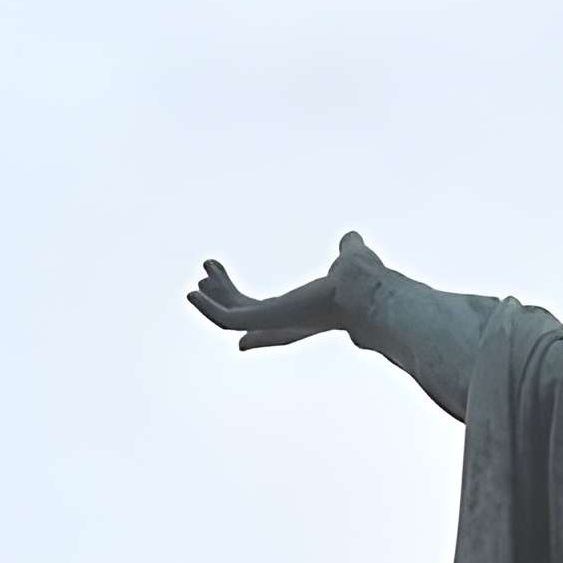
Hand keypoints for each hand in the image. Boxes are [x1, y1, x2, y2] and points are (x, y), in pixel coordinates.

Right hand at [184, 231, 384, 349]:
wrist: (368, 292)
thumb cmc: (367, 282)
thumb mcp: (351, 259)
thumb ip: (348, 250)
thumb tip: (352, 239)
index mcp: (303, 313)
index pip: (270, 318)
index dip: (251, 316)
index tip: (236, 320)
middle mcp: (287, 323)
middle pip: (245, 314)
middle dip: (224, 295)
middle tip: (208, 271)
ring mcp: (276, 322)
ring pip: (232, 318)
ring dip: (213, 297)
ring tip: (200, 276)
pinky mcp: (267, 318)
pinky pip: (229, 319)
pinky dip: (209, 307)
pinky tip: (194, 292)